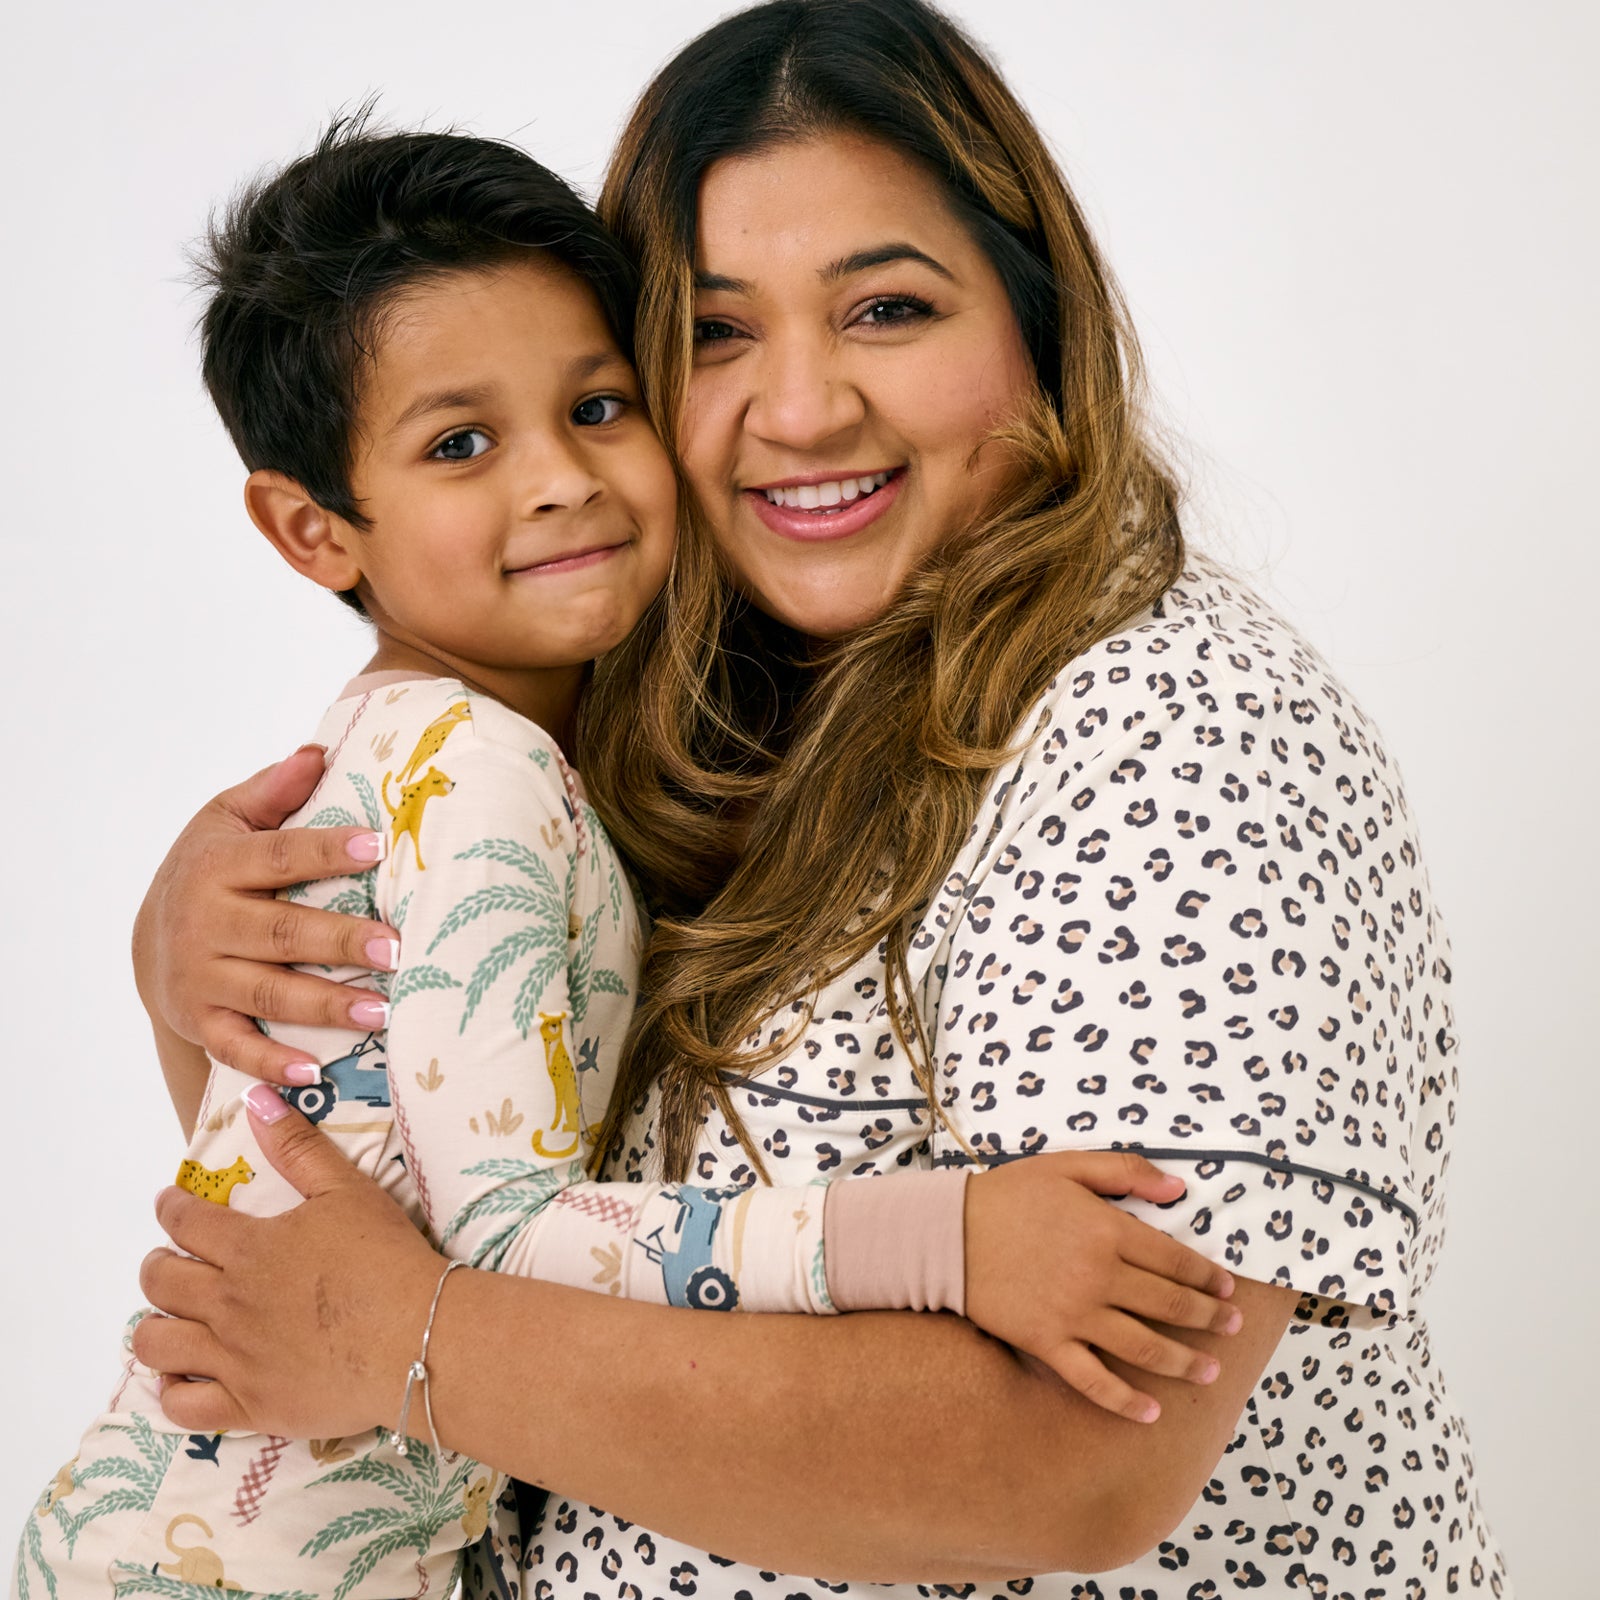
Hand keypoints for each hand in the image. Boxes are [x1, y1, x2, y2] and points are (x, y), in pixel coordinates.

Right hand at [132, 745, 400, 1083]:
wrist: (148, 940)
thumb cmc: (211, 869)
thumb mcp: (228, 818)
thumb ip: (274, 790)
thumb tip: (318, 752)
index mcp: (218, 864)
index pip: (278, 855)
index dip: (327, 851)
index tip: (378, 848)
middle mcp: (205, 922)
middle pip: (282, 932)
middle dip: (342, 941)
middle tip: (399, 948)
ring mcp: (201, 977)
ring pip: (270, 992)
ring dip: (328, 1004)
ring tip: (385, 1009)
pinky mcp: (200, 1022)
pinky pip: (237, 1046)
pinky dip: (273, 1062)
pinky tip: (315, 1072)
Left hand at [134, 1088, 443, 1437]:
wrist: (420, 1337)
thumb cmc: (388, 1259)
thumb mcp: (348, 1190)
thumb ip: (299, 1147)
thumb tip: (257, 1099)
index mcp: (249, 1248)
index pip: (185, 1222)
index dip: (171, 1208)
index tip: (171, 1204)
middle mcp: (228, 1304)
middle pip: (160, 1282)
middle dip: (157, 1265)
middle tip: (171, 1261)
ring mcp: (234, 1360)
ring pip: (157, 1345)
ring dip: (154, 1327)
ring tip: (170, 1319)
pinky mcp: (250, 1406)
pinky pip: (184, 1407)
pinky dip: (174, 1391)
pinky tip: (186, 1378)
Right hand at [963, 1151, 1240, 1423]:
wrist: (947, 1233)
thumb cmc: (1008, 1195)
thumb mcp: (1067, 1166)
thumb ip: (1125, 1171)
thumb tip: (1178, 1188)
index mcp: (1108, 1230)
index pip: (1175, 1260)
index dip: (1207, 1277)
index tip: (1227, 1289)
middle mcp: (1099, 1276)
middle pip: (1170, 1306)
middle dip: (1209, 1320)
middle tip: (1233, 1329)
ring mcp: (1074, 1314)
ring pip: (1144, 1347)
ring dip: (1185, 1363)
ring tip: (1210, 1372)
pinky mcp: (1048, 1342)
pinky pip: (1094, 1380)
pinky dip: (1125, 1401)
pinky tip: (1151, 1413)